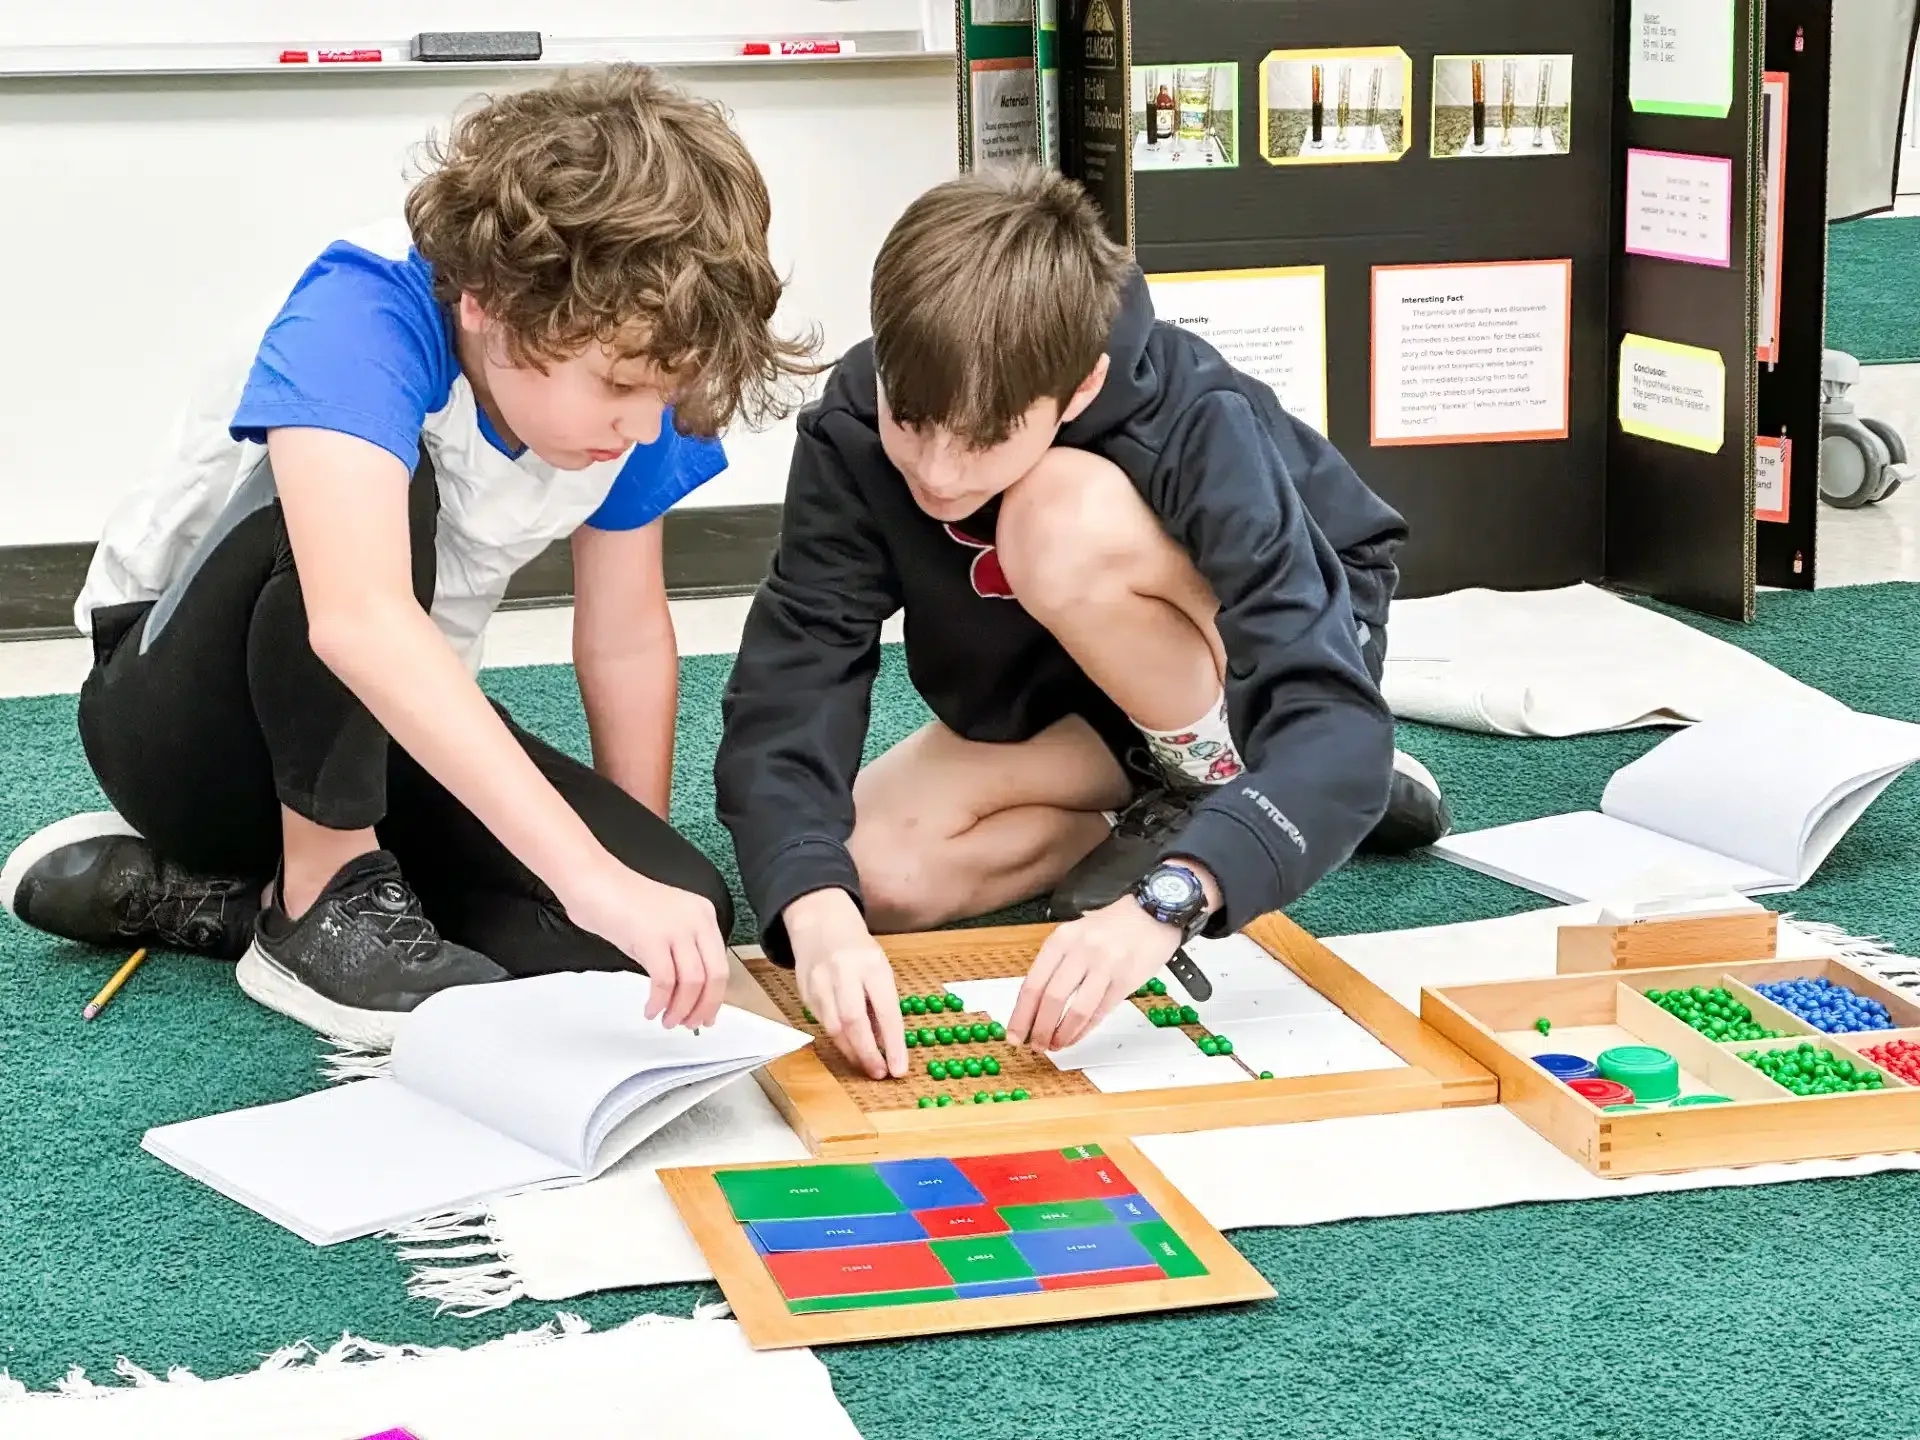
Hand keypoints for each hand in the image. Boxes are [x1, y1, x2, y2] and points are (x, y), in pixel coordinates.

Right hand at [556, 858, 728, 1029]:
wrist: (592, 880)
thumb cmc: (619, 900)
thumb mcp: (663, 924)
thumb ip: (679, 951)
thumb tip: (686, 990)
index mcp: (702, 914)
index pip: (720, 963)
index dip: (715, 996)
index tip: (706, 1014)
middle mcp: (695, 919)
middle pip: (714, 975)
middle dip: (704, 1007)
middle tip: (690, 1024)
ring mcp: (675, 927)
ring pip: (693, 982)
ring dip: (681, 1009)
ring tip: (668, 1021)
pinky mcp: (652, 938)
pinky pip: (665, 981)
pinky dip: (660, 1002)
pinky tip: (651, 1009)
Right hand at [786, 890, 908, 1080]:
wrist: (820, 924)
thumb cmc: (858, 950)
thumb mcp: (879, 968)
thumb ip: (881, 1003)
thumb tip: (885, 1044)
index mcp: (872, 964)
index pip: (885, 1011)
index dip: (892, 1044)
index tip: (899, 1069)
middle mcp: (844, 972)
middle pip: (854, 1021)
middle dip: (867, 1054)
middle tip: (879, 1073)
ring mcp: (820, 981)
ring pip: (834, 1027)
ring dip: (851, 1051)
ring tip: (865, 1063)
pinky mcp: (805, 991)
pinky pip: (822, 1023)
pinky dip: (837, 1038)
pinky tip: (848, 1043)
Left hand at [1009, 898, 1182, 1052]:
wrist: (1153, 913)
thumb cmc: (1111, 927)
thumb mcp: (1075, 935)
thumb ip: (1055, 965)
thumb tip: (1033, 1006)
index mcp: (1061, 939)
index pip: (1033, 984)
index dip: (1021, 1015)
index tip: (1014, 1034)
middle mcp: (1080, 950)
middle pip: (1051, 999)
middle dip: (1039, 1029)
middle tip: (1035, 1045)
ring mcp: (1105, 965)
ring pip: (1076, 1010)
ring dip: (1062, 1034)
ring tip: (1055, 1045)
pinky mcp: (1126, 979)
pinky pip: (1100, 1012)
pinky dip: (1084, 1030)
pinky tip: (1075, 1036)